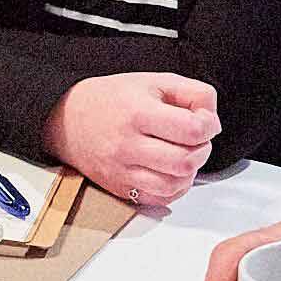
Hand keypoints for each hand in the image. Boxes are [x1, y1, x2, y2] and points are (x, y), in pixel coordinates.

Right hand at [44, 73, 219, 209]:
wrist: (68, 120)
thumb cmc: (112, 99)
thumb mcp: (154, 81)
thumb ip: (192, 93)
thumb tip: (212, 119)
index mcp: (138, 113)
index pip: (192, 130)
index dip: (209, 126)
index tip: (204, 121)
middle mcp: (128, 145)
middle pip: (185, 161)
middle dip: (202, 150)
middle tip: (196, 140)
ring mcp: (122, 171)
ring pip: (173, 185)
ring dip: (189, 172)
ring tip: (184, 155)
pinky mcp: (119, 188)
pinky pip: (158, 199)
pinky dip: (174, 189)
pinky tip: (171, 172)